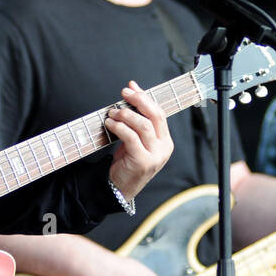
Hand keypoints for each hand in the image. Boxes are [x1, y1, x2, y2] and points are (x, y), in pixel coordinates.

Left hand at [105, 82, 173, 202]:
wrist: (120, 188)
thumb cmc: (127, 162)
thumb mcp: (135, 139)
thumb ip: (136, 118)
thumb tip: (132, 90)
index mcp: (165, 141)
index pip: (159, 113)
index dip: (145, 97)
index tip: (131, 87)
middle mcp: (164, 148)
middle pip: (155, 116)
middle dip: (139, 100)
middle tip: (124, 93)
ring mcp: (155, 156)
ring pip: (143, 126)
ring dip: (126, 115)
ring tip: (113, 112)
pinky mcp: (143, 162)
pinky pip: (131, 138)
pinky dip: (119, 127)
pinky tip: (110, 123)